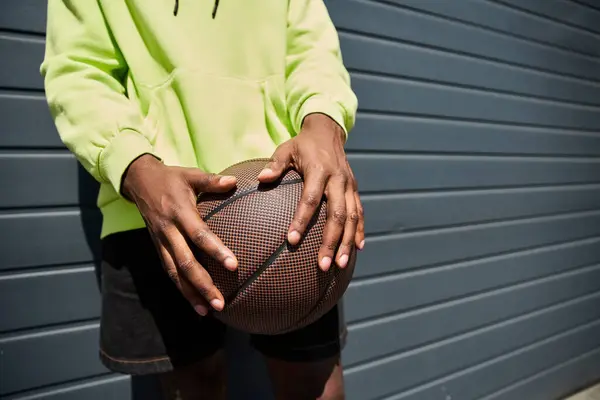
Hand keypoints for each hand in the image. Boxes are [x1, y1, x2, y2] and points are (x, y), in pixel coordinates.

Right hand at [122, 154, 238, 315]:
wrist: (139, 181)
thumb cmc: (171, 178)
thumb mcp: (190, 174)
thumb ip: (212, 180)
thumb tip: (234, 181)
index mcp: (179, 212)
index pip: (199, 235)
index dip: (215, 250)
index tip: (233, 265)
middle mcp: (168, 231)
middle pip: (185, 262)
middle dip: (203, 284)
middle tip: (221, 302)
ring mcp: (161, 242)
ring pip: (175, 273)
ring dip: (191, 294)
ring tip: (209, 311)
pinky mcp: (158, 248)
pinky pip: (169, 272)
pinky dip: (182, 289)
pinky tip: (196, 304)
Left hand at [258, 113, 364, 270]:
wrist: (327, 132)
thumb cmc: (302, 145)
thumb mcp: (286, 149)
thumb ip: (275, 164)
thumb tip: (261, 179)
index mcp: (319, 170)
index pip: (311, 199)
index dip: (301, 220)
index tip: (291, 240)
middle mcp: (338, 180)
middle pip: (337, 215)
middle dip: (331, 242)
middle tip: (323, 265)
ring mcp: (349, 186)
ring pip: (351, 218)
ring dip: (346, 243)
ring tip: (339, 265)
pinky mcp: (355, 190)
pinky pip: (359, 213)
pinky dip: (359, 231)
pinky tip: (357, 249)